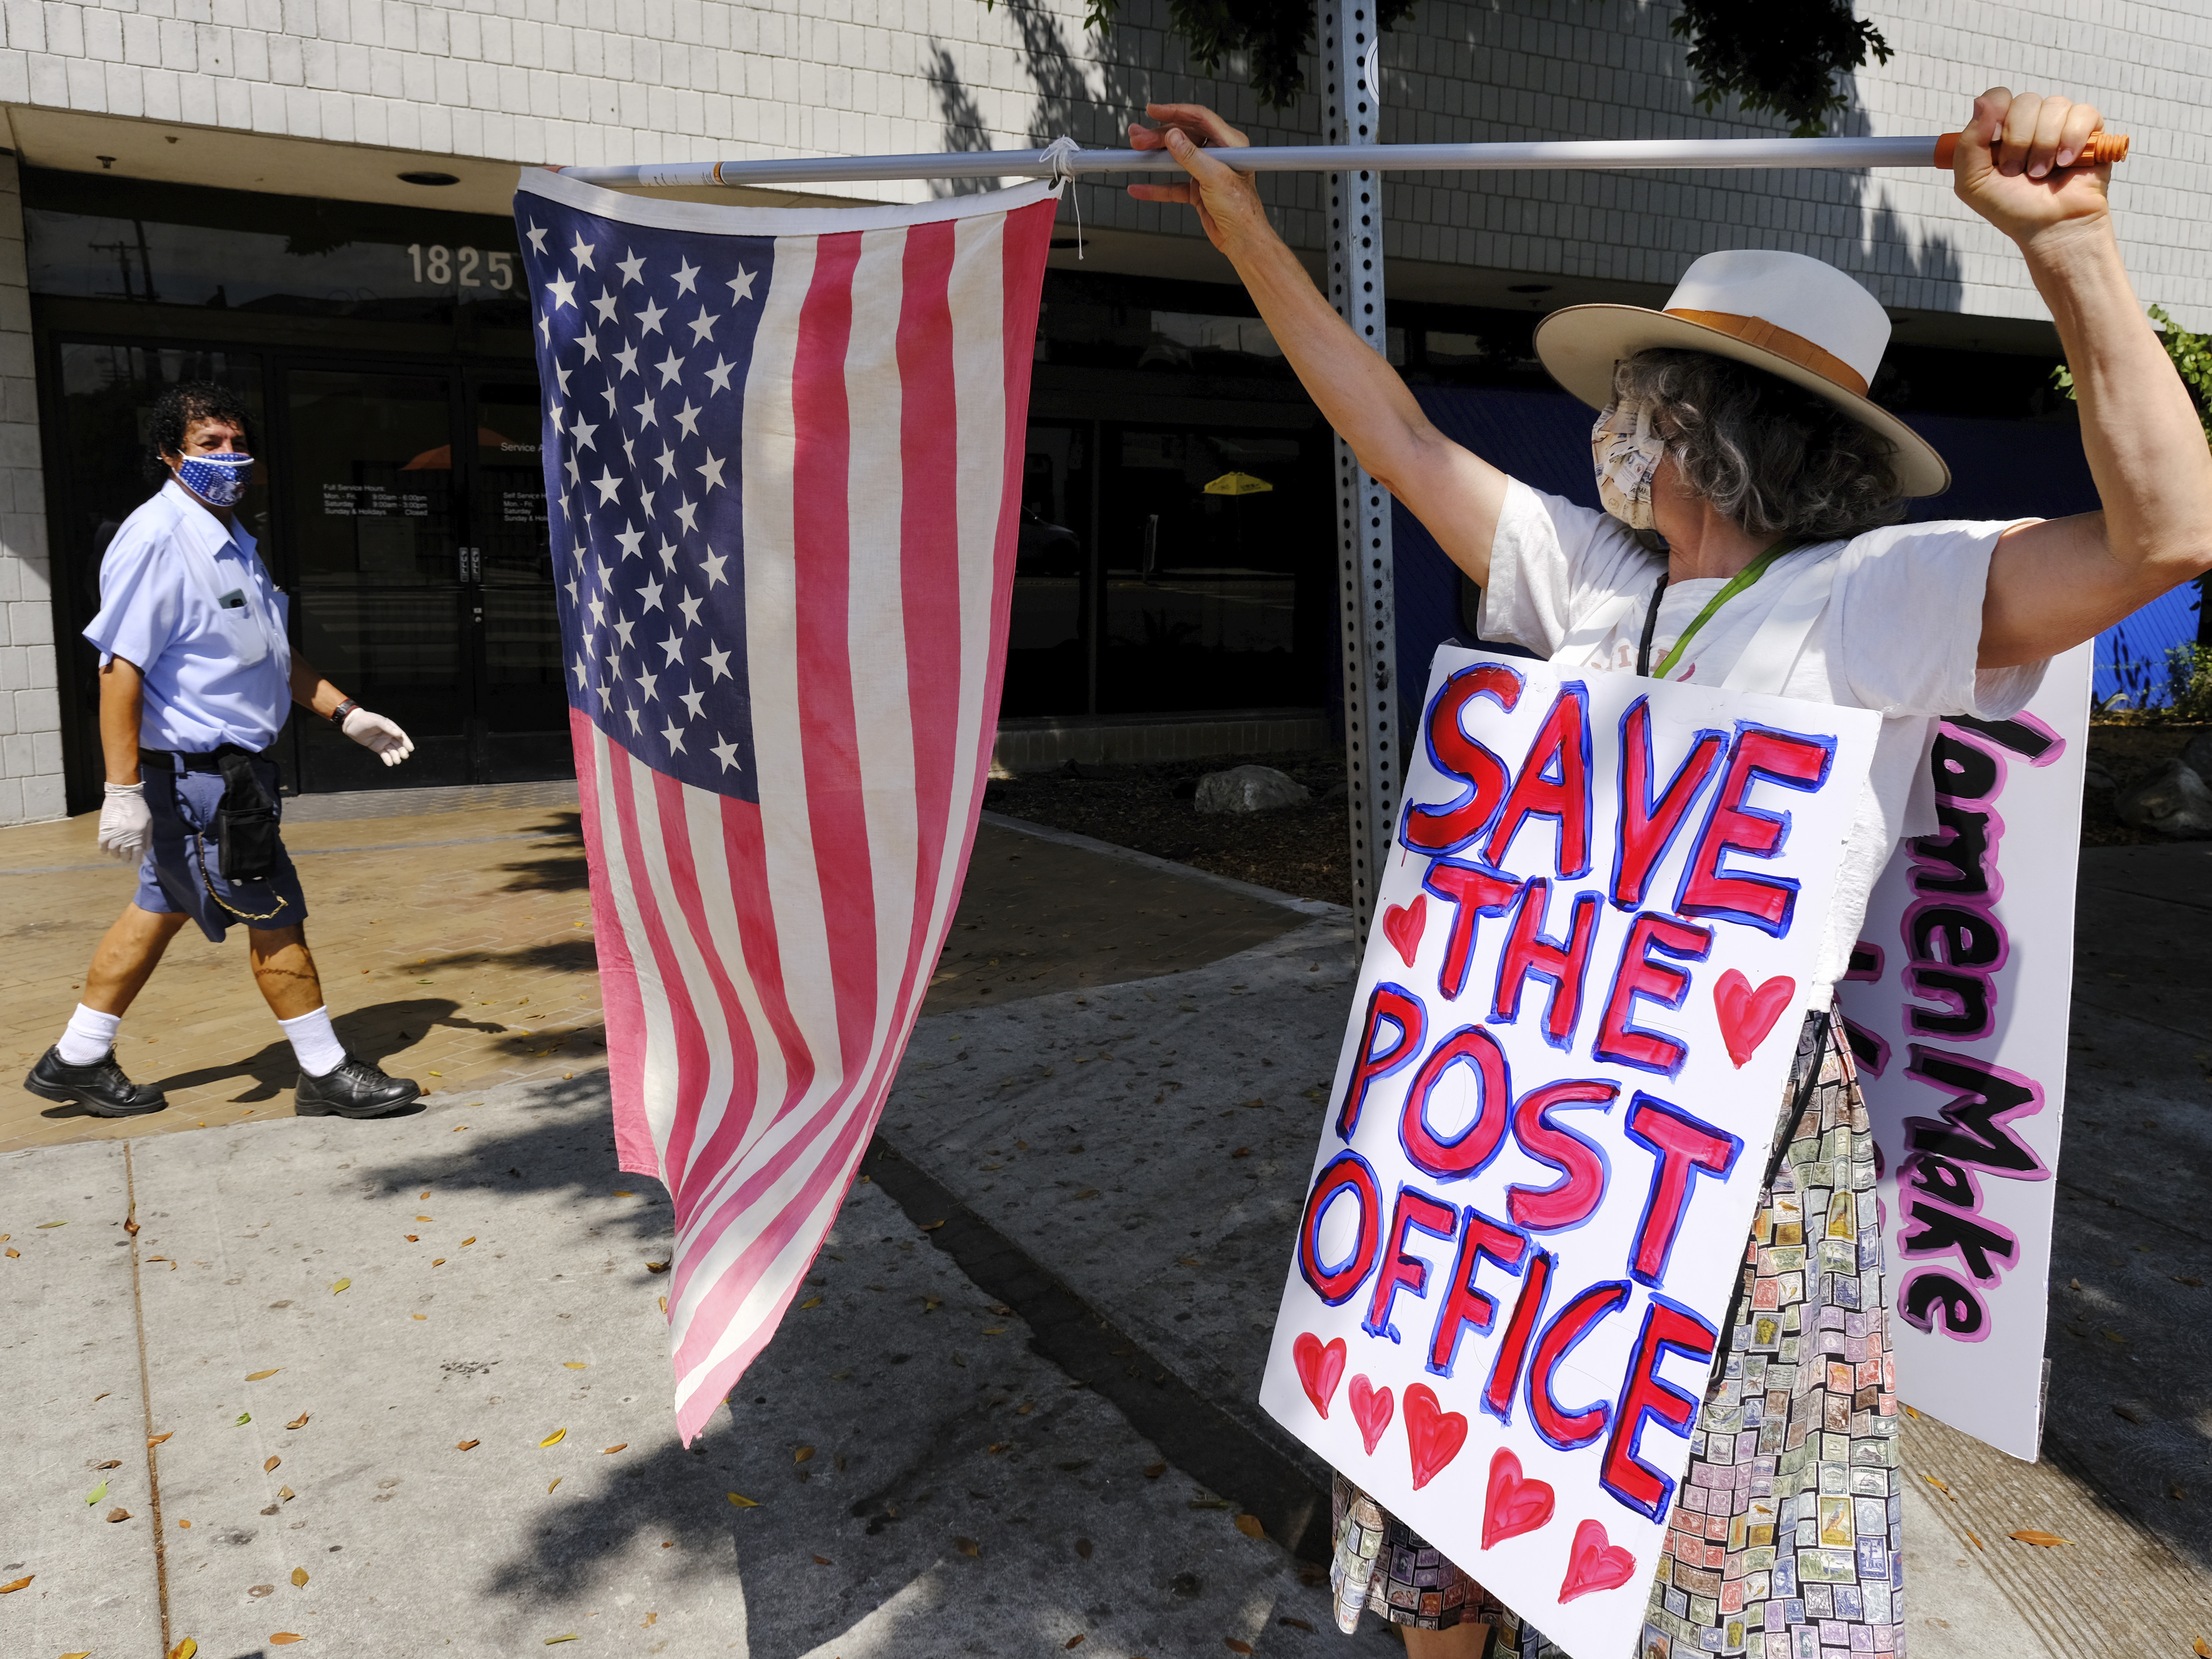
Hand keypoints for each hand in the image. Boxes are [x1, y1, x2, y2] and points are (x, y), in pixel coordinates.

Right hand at [98, 782, 150, 861]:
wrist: (124, 794)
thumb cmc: (139, 807)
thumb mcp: (149, 821)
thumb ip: (148, 837)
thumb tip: (146, 850)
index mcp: (138, 835)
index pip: (137, 854)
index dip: (136, 861)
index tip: (135, 864)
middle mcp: (126, 837)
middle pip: (124, 854)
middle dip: (126, 859)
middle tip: (126, 860)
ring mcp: (114, 833)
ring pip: (113, 851)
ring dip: (115, 855)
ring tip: (117, 855)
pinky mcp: (104, 829)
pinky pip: (102, 844)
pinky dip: (103, 849)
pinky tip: (106, 850)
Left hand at [342, 707, 414, 766]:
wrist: (351, 723)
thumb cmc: (365, 719)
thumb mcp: (377, 721)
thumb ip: (388, 727)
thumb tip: (399, 734)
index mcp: (390, 727)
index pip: (401, 736)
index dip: (406, 742)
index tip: (410, 749)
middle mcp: (388, 735)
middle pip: (398, 744)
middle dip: (402, 751)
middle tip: (404, 756)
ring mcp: (382, 742)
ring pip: (392, 750)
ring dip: (395, 756)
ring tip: (397, 761)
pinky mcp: (376, 747)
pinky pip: (384, 754)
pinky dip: (387, 759)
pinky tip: (390, 763)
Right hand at [1127, 103, 1268, 256]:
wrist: (1241, 239)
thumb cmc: (1240, 209)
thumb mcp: (1214, 178)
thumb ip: (1191, 156)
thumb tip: (1172, 137)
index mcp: (1229, 143)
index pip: (1200, 118)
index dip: (1176, 112)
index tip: (1154, 111)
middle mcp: (1218, 154)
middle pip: (1183, 137)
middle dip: (1158, 137)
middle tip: (1137, 139)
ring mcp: (1206, 171)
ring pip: (1175, 159)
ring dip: (1154, 158)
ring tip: (1135, 154)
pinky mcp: (1197, 189)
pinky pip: (1173, 184)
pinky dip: (1156, 187)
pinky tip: (1140, 188)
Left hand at [1953, 87, 2111, 247]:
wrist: (2049, 227)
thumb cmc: (2012, 208)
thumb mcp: (1973, 183)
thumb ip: (1968, 143)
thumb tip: (1982, 101)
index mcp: (2002, 131)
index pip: (1999, 97)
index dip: (1997, 115)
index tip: (1995, 145)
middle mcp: (2031, 123)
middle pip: (2025, 102)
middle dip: (2019, 141)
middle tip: (2018, 171)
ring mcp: (2061, 124)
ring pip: (2054, 106)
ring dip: (2044, 145)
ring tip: (2041, 173)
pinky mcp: (2090, 130)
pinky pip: (2083, 113)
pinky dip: (2072, 139)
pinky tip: (2067, 162)